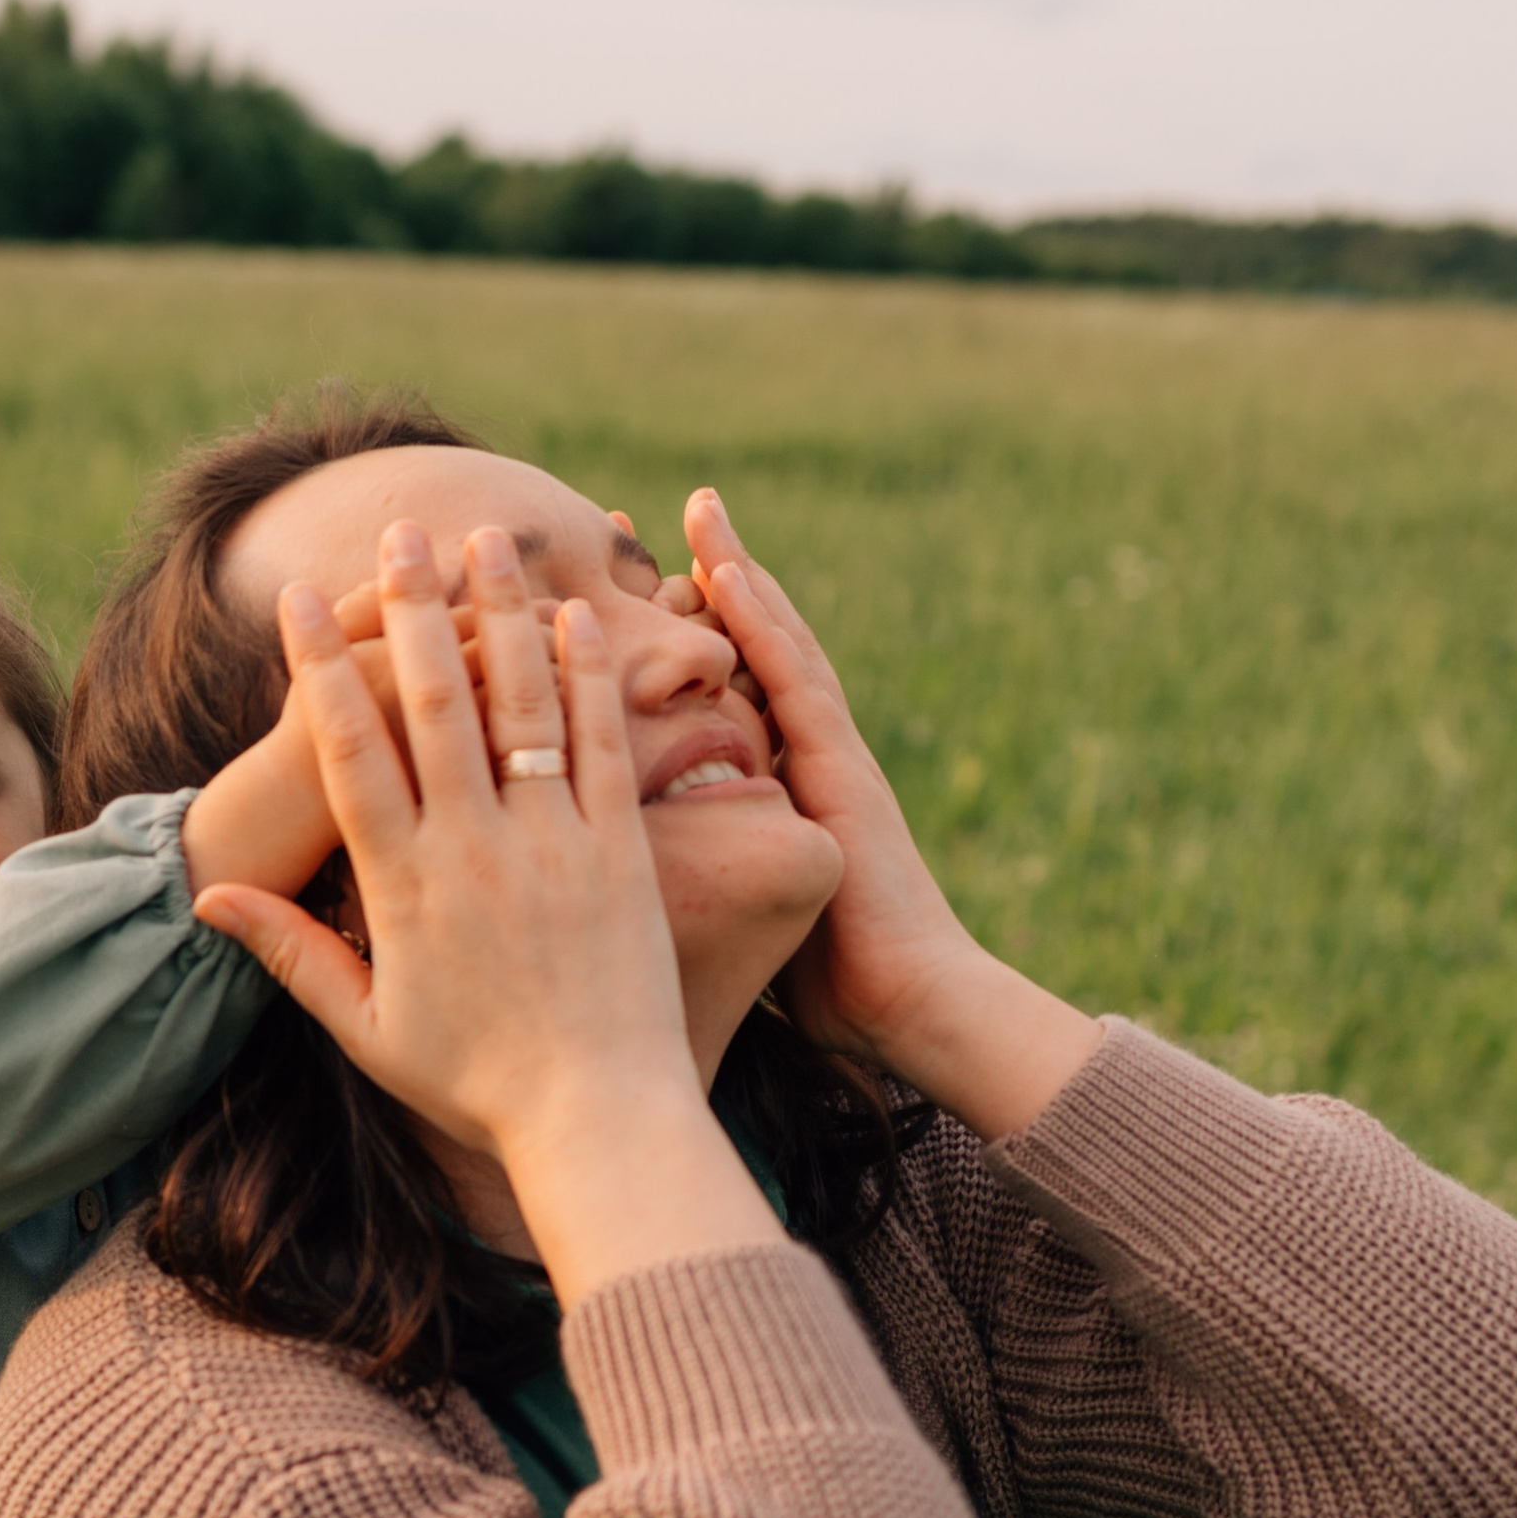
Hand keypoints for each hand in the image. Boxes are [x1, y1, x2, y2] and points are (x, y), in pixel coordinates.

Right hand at [190, 522, 778, 1305]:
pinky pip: (603, 745)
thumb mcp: (365, 1030)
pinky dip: (589, 676)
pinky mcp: (622, 851)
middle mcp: (474, 850)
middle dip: (412, 607)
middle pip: (434, 701)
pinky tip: (579, 615)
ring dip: (503, 611)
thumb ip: (291, 956)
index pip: (348, 752)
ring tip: (492, 538)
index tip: (296, 600)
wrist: (595, 1120)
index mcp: (403, 887)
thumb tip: (210, 904)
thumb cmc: (475, 1084)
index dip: (319, 668)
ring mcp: (552, 844)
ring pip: (521, 702)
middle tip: (401, 527)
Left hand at [684, 488, 1100, 1137]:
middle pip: (741, 654)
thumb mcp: (741, 919)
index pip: (714, 698)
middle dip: (694, 589)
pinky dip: (763, 621)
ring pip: (773, 646)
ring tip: (695, 510)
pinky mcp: (844, 767)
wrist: (910, 1007)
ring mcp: (827, 757)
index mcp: (773, 792)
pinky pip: (796, 677)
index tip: (606, 599)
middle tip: (635, 523)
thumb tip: (630, 891)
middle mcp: (801, 760)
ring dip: (734, 574)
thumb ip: (703, 883)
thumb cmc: (828, 986)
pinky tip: (728, 572)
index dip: (667, 645)